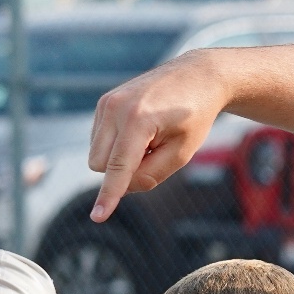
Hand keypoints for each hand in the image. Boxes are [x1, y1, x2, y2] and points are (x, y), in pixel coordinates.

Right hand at [88, 52, 232, 219]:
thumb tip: (122, 187)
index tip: (97, 217)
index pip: (117, 168)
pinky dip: (117, 145)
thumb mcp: (182, 152)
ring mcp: (106, 103)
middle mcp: (115, 109)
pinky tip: (142, 131)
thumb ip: (152, 174)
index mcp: (138, 120)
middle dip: (121, 172)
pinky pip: (99, 139)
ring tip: (151, 139)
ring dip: (119, 158)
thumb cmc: (194, 116)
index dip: (109, 195)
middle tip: (156, 155)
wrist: (197, 76)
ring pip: (96, 154)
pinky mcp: (103, 102)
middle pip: (100, 165)